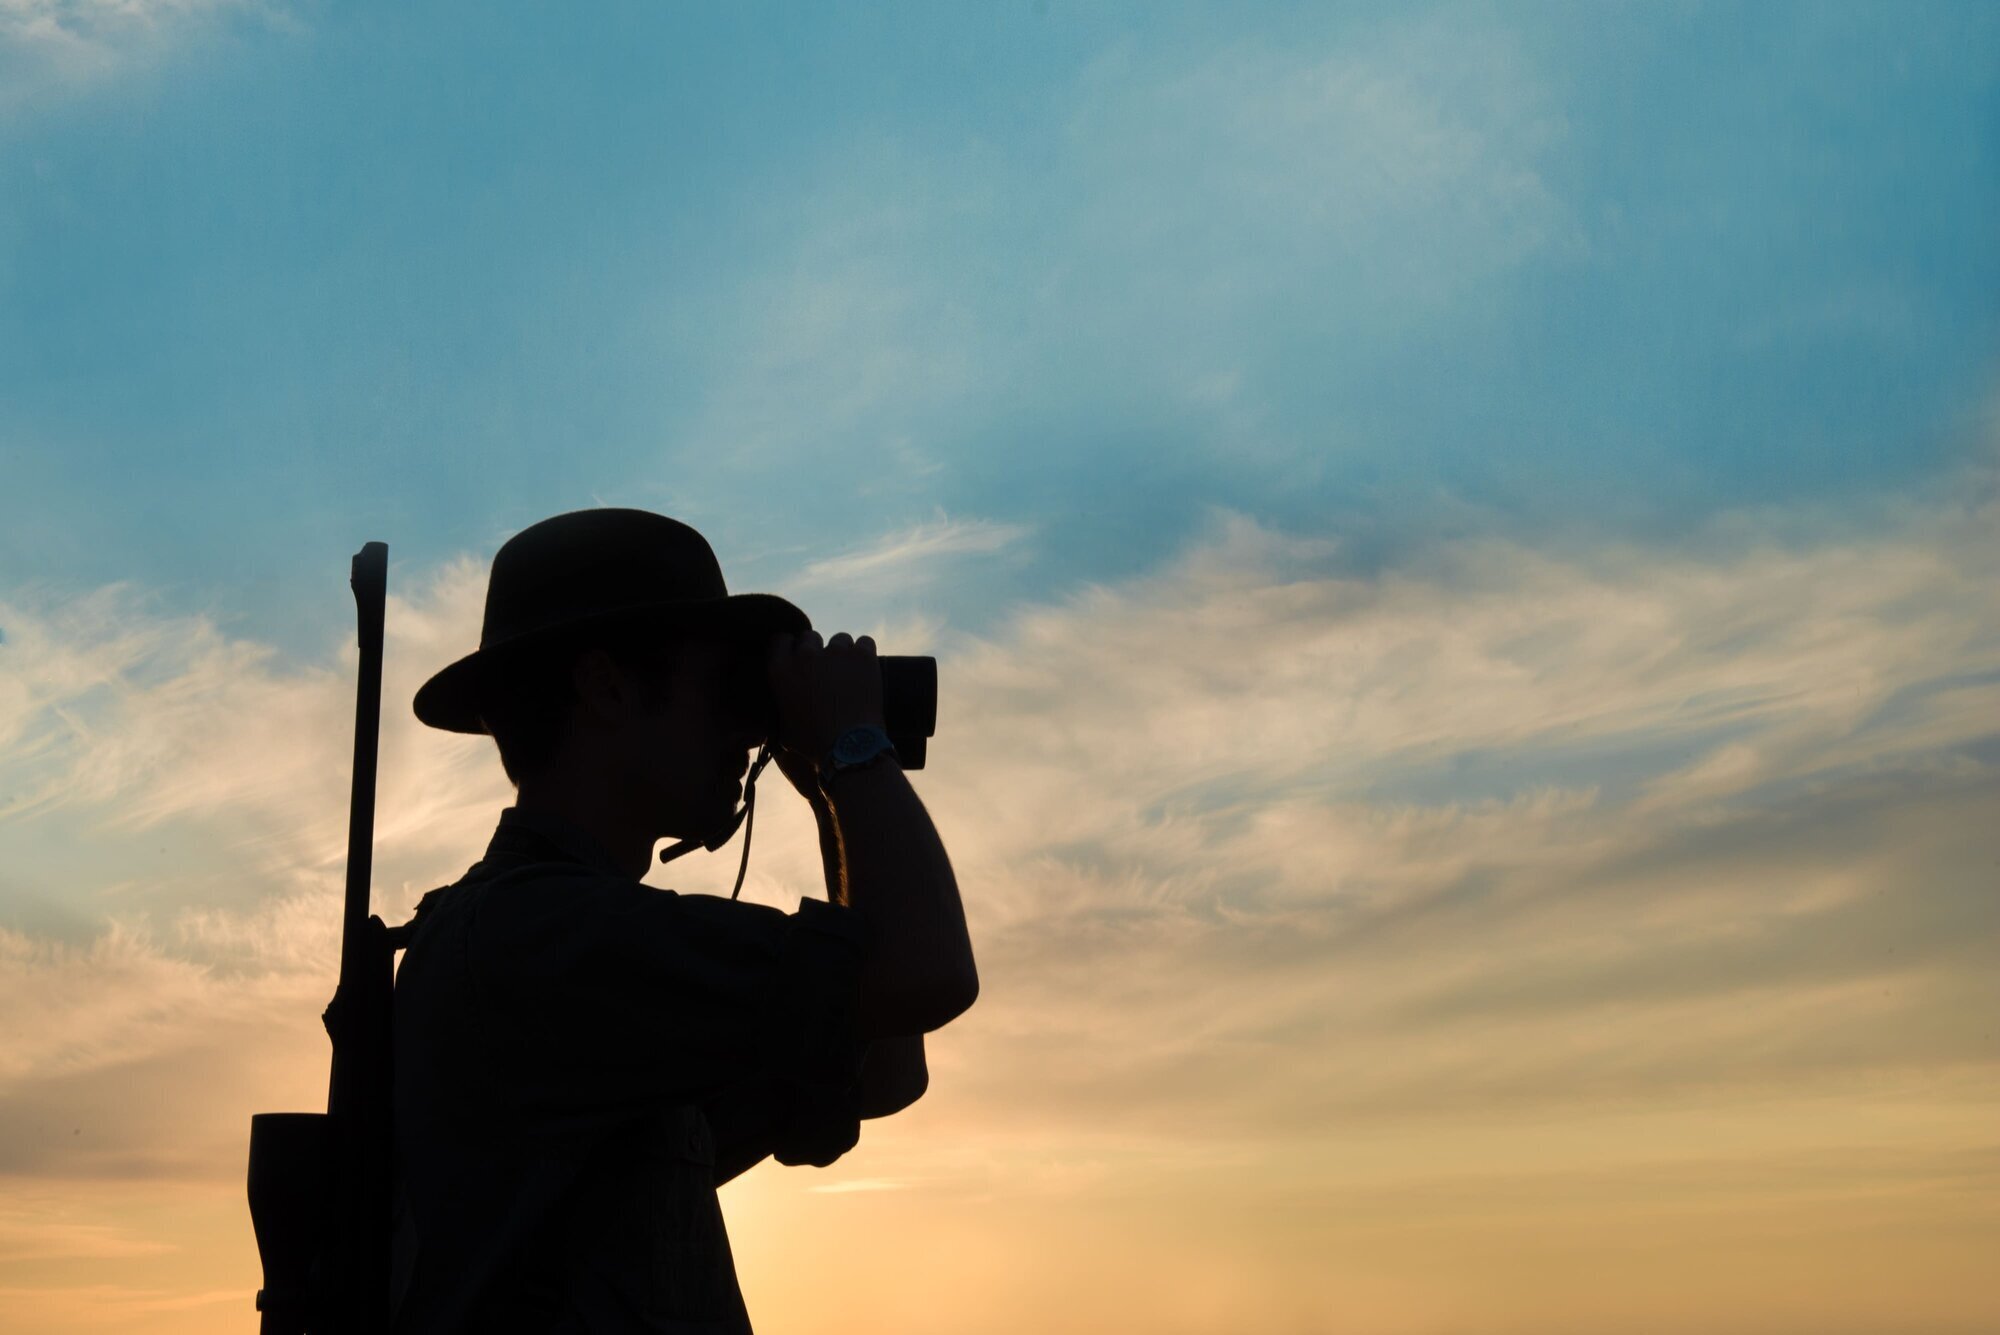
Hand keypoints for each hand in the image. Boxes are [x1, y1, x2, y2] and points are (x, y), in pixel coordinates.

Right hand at [765, 629, 886, 779]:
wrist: (850, 747)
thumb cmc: (814, 743)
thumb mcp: (782, 727)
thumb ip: (779, 706)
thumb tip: (780, 703)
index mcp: (781, 670)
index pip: (780, 639)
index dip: (791, 648)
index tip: (798, 658)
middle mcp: (805, 655)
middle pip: (810, 636)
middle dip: (817, 650)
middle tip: (825, 670)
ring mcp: (835, 652)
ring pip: (840, 640)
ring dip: (843, 653)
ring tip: (849, 675)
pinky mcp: (862, 655)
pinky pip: (865, 642)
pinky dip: (865, 655)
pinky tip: (866, 671)